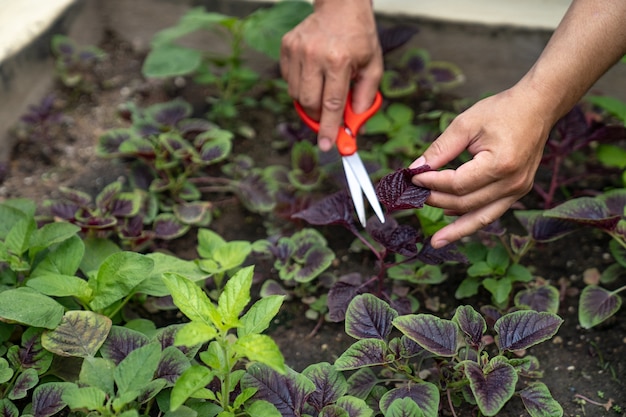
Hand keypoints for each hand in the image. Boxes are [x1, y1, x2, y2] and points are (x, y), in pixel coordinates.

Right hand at [280, 0, 382, 150]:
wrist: (341, 6)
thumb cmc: (359, 38)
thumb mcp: (373, 66)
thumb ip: (365, 97)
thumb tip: (353, 124)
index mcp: (340, 60)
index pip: (332, 104)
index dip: (329, 128)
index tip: (326, 146)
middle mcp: (315, 55)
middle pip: (309, 102)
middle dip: (318, 116)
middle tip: (326, 118)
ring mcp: (298, 49)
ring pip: (295, 94)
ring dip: (309, 100)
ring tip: (322, 87)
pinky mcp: (287, 46)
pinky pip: (288, 79)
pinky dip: (300, 84)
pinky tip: (312, 74)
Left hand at [410, 85, 551, 247]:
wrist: (538, 107)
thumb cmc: (502, 110)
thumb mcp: (466, 124)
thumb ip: (441, 149)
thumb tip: (416, 168)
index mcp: (500, 165)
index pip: (457, 184)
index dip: (432, 183)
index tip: (413, 177)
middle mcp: (513, 183)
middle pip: (466, 203)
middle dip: (437, 200)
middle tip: (414, 196)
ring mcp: (518, 190)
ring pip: (481, 217)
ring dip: (457, 229)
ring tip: (436, 241)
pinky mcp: (518, 191)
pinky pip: (491, 211)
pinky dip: (471, 218)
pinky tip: (453, 223)